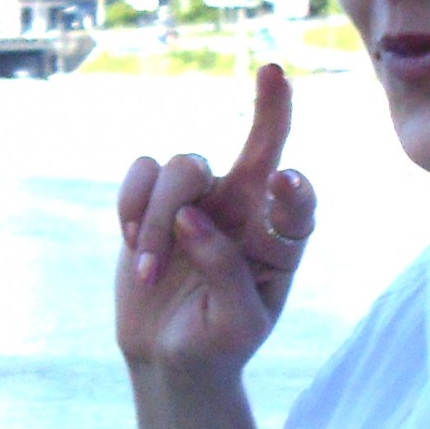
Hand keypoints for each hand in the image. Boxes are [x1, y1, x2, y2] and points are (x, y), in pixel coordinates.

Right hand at [115, 62, 315, 378]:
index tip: (286, 179)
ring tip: (149, 268)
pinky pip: (143, 171)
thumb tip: (191, 217)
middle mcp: (249, 208)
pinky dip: (132, 204)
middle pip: (262, 147)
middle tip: (274, 74)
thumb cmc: (218, 342)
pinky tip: (132, 242)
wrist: (169, 353)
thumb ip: (224, 271)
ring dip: (157, 219)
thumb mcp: (235, 324)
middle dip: (271, 108)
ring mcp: (204, 197)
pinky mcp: (158, 197)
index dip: (294, 188)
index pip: (297, 204)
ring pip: (184, 168)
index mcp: (281, 240)